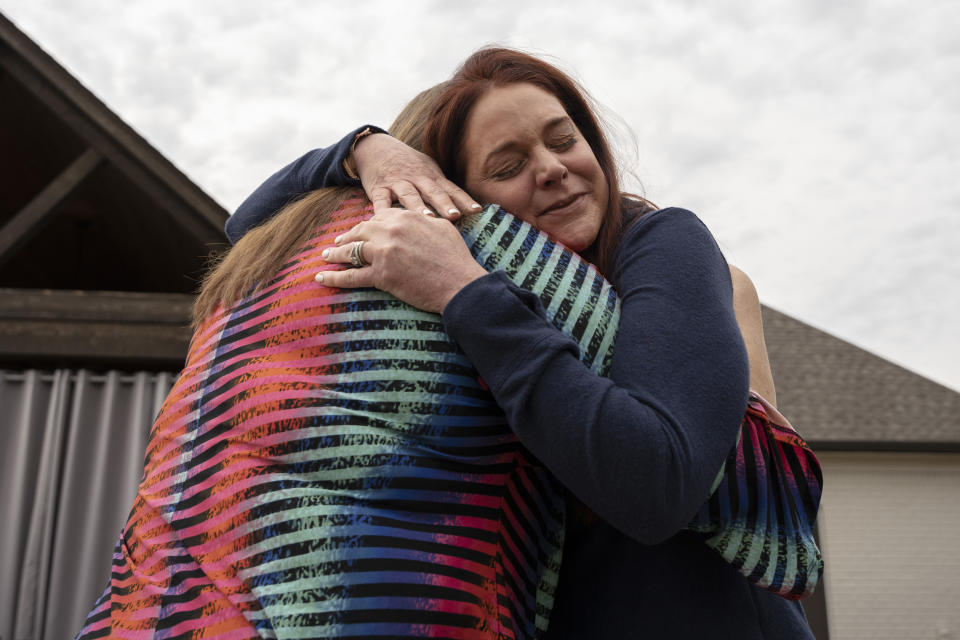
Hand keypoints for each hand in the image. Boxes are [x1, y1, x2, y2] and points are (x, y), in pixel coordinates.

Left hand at [316, 208, 487, 313]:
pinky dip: (334, 278)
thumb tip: (422, 216)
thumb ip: (425, 219)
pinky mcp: (381, 276)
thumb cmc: (456, 257)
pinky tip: (322, 278)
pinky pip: (351, 276)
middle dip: (346, 237)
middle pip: (360, 231)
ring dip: (335, 254)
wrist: (459, 282)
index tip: (361, 229)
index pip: (378, 217)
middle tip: (337, 242)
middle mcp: (390, 231)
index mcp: (405, 217)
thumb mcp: (442, 228)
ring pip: (351, 251)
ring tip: (325, 256)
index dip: (367, 225)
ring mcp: (383, 253)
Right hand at [353, 134, 481, 220]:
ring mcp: (397, 183)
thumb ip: (444, 188)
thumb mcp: (429, 170)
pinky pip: (381, 200)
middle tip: (455, 216)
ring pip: (409, 195)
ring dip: (419, 206)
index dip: (464, 200)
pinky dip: (383, 210)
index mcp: (432, 177)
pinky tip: (386, 220)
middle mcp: (417, 179)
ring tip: (428, 218)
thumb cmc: (409, 165)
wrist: (377, 148)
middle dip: (444, 204)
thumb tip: (469, 208)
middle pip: (433, 192)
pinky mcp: (379, 188)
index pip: (451, 190)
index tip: (477, 210)